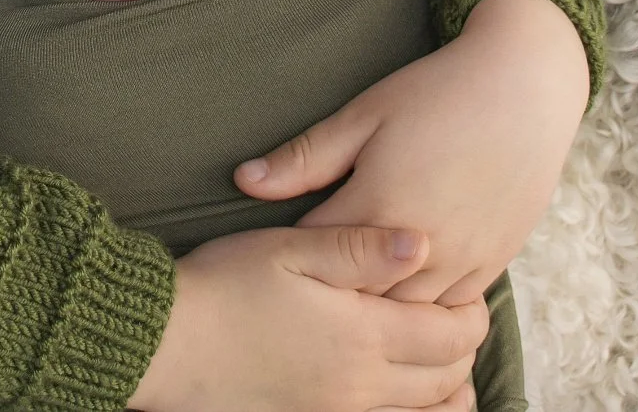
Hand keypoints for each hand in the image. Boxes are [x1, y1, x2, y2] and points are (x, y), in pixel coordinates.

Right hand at [130, 225, 486, 411]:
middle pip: (446, 379)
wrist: (165, 343)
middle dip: (463, 350)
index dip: (472, 313)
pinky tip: (400, 392)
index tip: (471, 289)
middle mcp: (361, 383)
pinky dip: (411, 411)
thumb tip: (422, 242)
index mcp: (363, 334)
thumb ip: (360, 247)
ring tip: (445, 363)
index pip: (449, 334)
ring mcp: (337, 410)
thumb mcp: (292, 249)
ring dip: (445, 389)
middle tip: (461, 318)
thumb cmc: (225, 285)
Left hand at [234, 0, 588, 305]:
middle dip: (331, 292)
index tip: (271, 252)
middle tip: (306, 282)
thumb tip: (242, 181)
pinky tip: (402, 302)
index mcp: (378, 205)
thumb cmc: (437, 92)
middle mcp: (421, 245)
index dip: (289, 256)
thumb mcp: (364, 115)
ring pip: (406, 315)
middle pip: (358, 298)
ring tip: (347, 300)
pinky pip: (451, 313)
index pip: (315, 256)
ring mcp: (463, 260)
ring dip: (377, 309)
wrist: (526, 86)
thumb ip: (305, 157)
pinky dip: (424, 313)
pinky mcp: (493, 264)